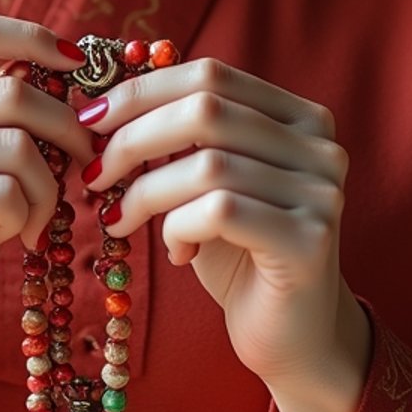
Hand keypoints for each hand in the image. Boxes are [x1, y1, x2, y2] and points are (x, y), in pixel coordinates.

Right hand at [0, 10, 93, 383]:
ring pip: (16, 146)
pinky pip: (4, 192)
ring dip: (45, 189)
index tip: (77, 65)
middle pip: (11, 92)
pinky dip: (24, 217)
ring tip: (31, 217)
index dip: (34, 37)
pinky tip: (3, 236)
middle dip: (66, 130)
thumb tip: (67, 70)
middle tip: (81, 166)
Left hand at [82, 57, 360, 392]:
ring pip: (208, 164)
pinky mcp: (309, 241)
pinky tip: (175, 253)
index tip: (90, 120)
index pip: (210, 74)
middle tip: (92, 172)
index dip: (142, 91)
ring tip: (121, 219)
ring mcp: (320, 191)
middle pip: (206, 109)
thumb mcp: (209, 182)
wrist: (294, 338)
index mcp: (298, 116)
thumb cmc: (240, 252)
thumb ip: (180, 136)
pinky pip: (220, 212)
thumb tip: (104, 98)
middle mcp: (319, 145)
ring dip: (146, 191)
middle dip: (133, 137)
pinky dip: (177, 227)